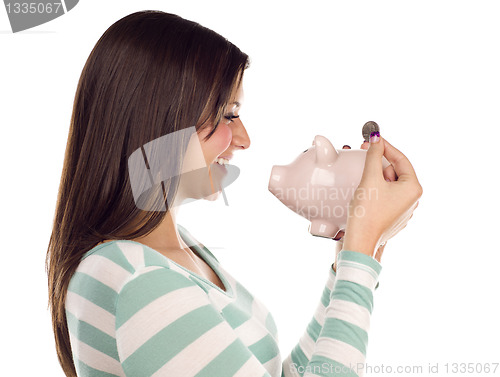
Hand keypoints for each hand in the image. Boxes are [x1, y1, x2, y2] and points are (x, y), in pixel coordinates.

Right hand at [342, 135, 422, 257]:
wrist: (361, 241)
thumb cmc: (367, 212)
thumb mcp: (370, 178)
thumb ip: (373, 155)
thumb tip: (376, 138)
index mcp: (413, 188)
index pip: (400, 159)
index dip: (385, 146)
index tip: (372, 139)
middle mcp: (412, 200)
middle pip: (395, 171)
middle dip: (379, 163)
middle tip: (364, 154)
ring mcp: (403, 210)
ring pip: (389, 184)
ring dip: (376, 177)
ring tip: (362, 176)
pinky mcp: (393, 218)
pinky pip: (386, 197)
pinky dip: (375, 190)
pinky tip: (364, 190)